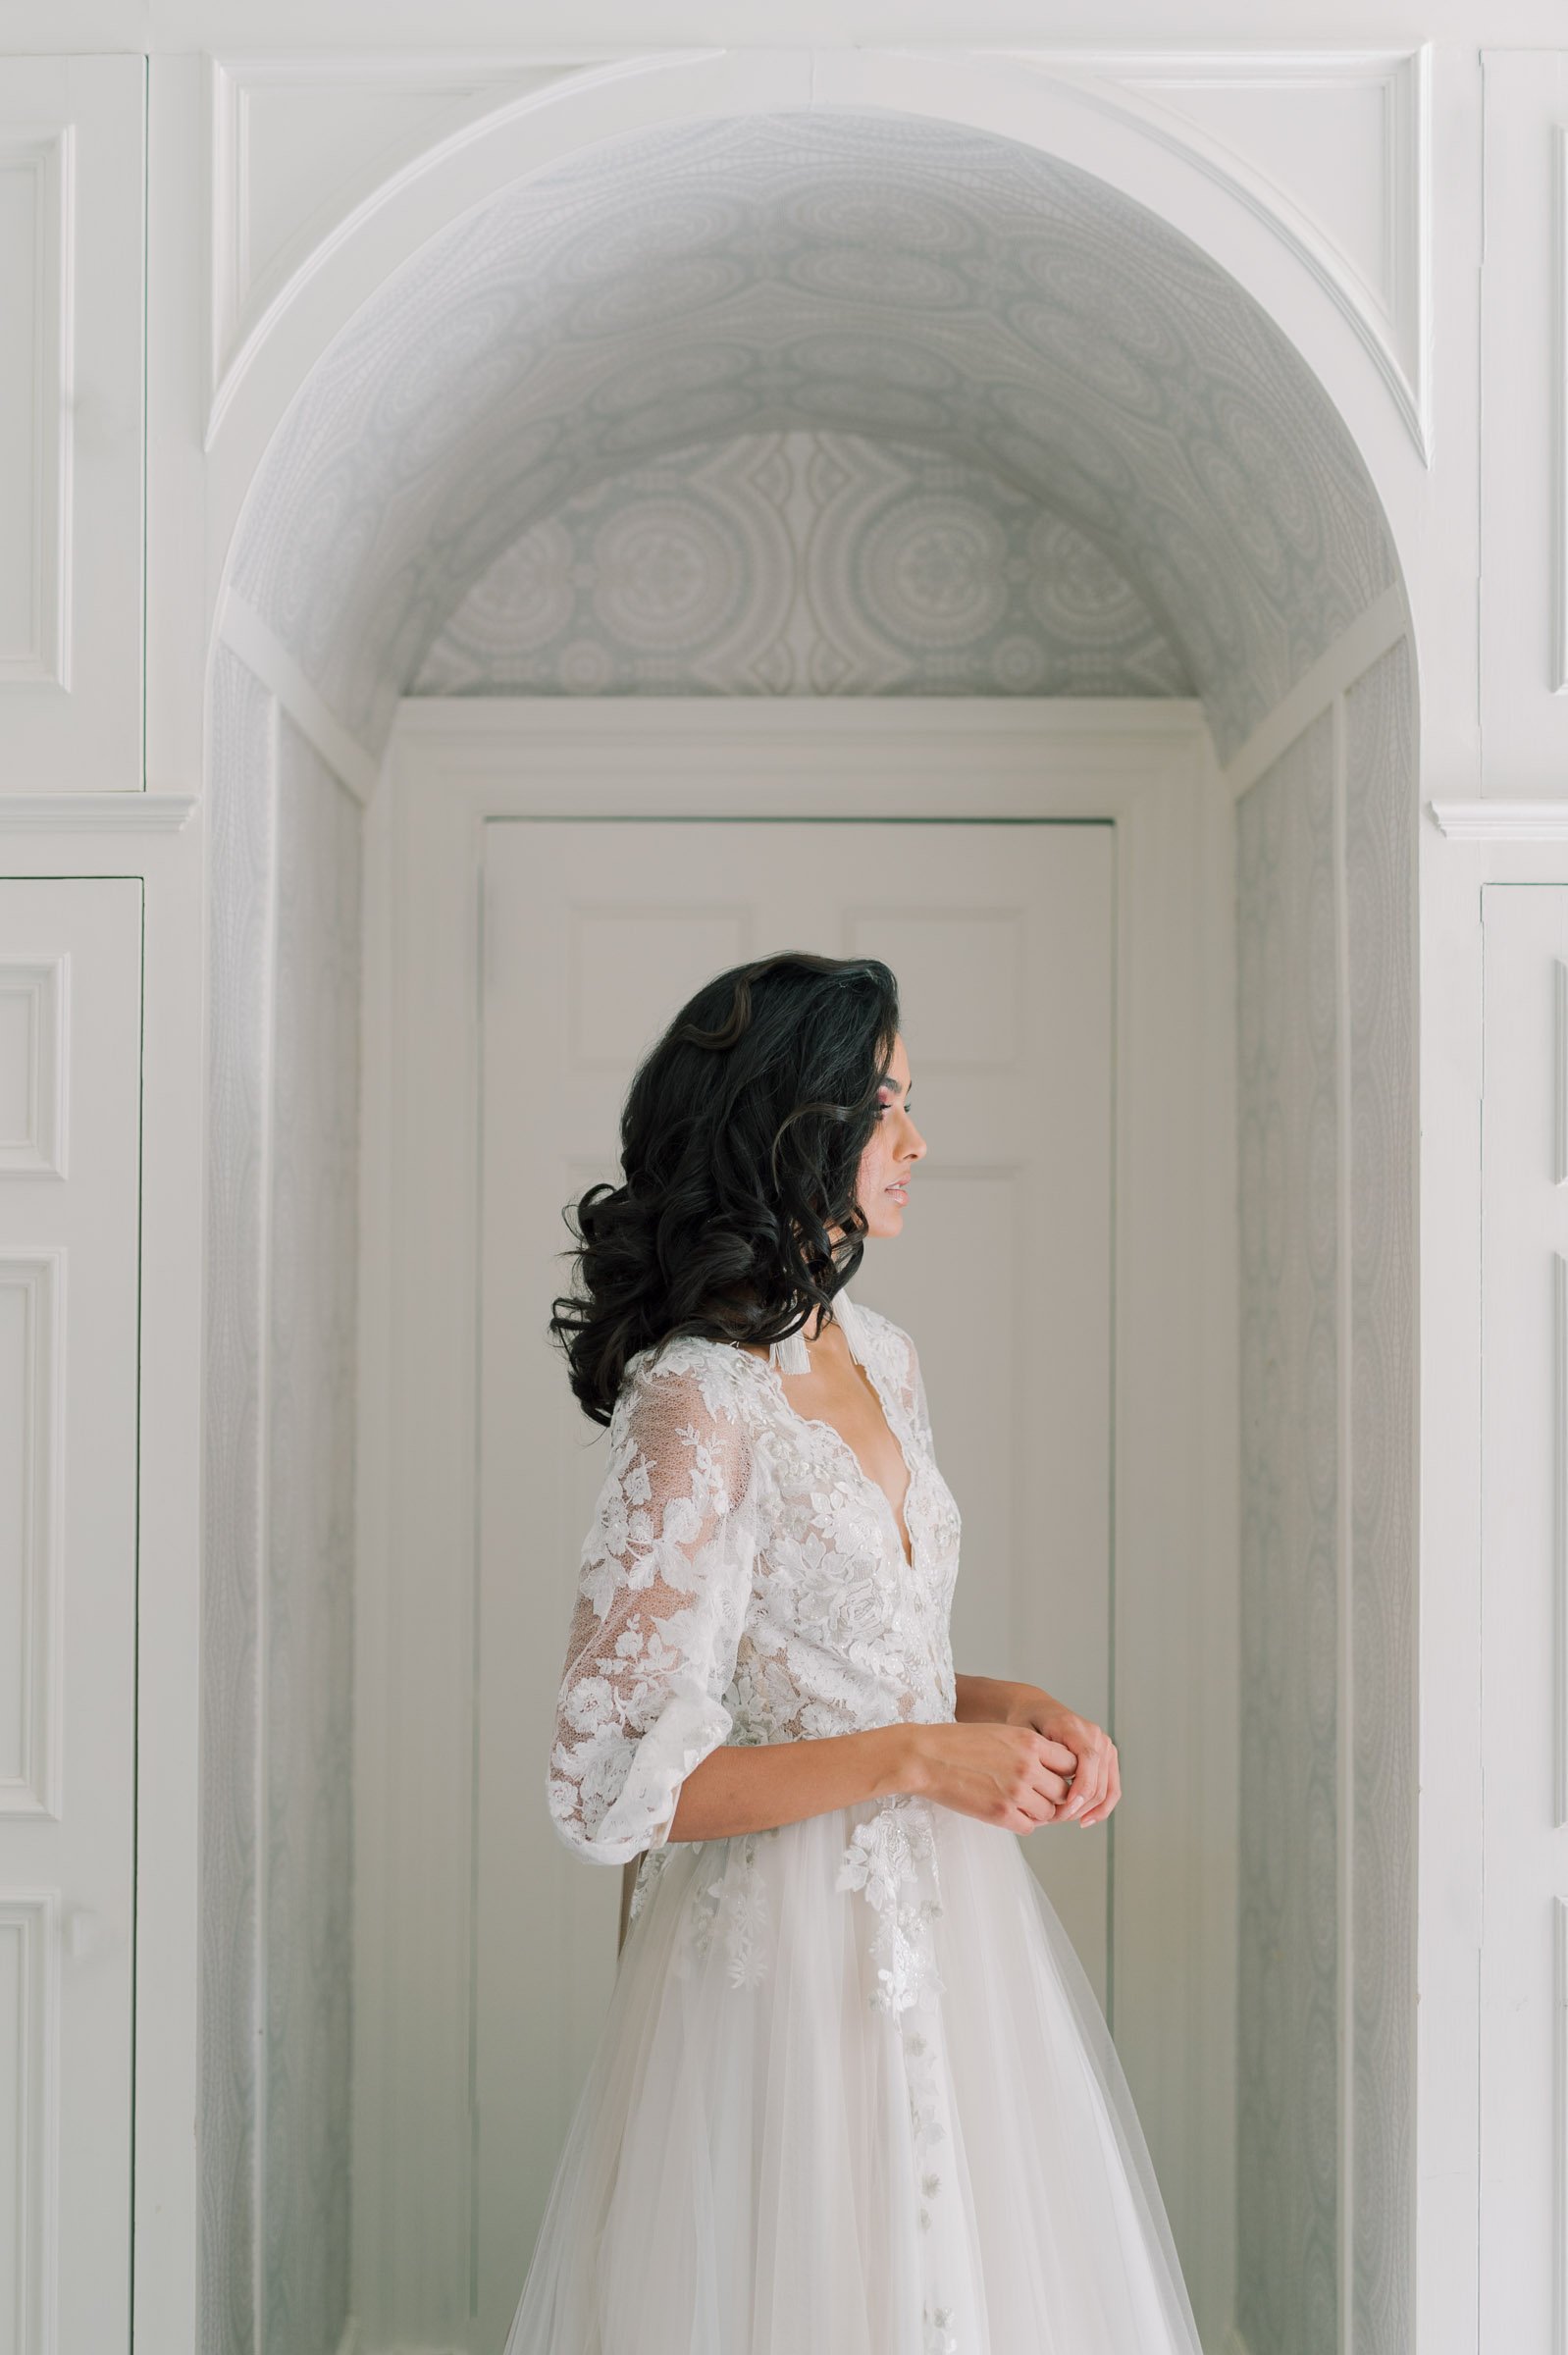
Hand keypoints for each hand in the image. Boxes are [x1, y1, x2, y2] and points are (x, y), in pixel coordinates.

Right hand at [903, 1720, 1079, 1833]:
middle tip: (1040, 1795)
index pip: (1071, 1763)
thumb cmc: (959, 1743)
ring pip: (1048, 1812)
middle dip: (1055, 1795)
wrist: (926, 1757)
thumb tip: (1051, 1770)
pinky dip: (1023, 1822)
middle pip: (1063, 1791)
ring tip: (1021, 1804)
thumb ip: (1029, 1750)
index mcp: (1030, 1742)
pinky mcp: (1001, 1813)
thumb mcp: (1001, 1734)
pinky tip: (1008, 1812)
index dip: (1065, 1773)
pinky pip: (1028, 1826)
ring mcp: (1016, 1792)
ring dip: (1038, 1811)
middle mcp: (1028, 1767)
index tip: (1055, 1777)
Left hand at [998, 1683, 1120, 1826]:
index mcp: (1074, 1726)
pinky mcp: (1107, 1758)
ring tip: (1064, 1818)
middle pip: (1098, 1780)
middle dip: (1079, 1806)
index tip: (1064, 1809)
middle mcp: (1095, 1735)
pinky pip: (1111, 1789)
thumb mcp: (1023, 1734)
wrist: (1035, 1708)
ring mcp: (1104, 1746)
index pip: (1089, 1759)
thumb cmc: (1026, 1721)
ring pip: (1106, 1790)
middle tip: (1054, 1818)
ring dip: (1087, 1810)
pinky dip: (1100, 1808)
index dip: (1080, 1788)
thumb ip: (1037, 1757)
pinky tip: (1084, 1819)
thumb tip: (1047, 1789)